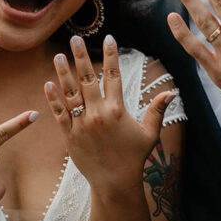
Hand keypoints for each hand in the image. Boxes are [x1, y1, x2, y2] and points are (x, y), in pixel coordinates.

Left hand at [44, 35, 173, 192]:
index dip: (111, 55)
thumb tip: (172, 91)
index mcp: (117, 110)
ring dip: (63, 73)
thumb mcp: (149, 134)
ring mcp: (82, 124)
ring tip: (58, 55)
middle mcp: (98, 114)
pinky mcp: (69, 136)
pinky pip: (60, 113)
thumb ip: (157, 110)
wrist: (114, 182)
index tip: (109, 38)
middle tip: (75, 38)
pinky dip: (53, 99)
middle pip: (88, 79)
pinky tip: (48, 83)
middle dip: (81, 56)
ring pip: (71, 93)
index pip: (113, 76)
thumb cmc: (134, 158)